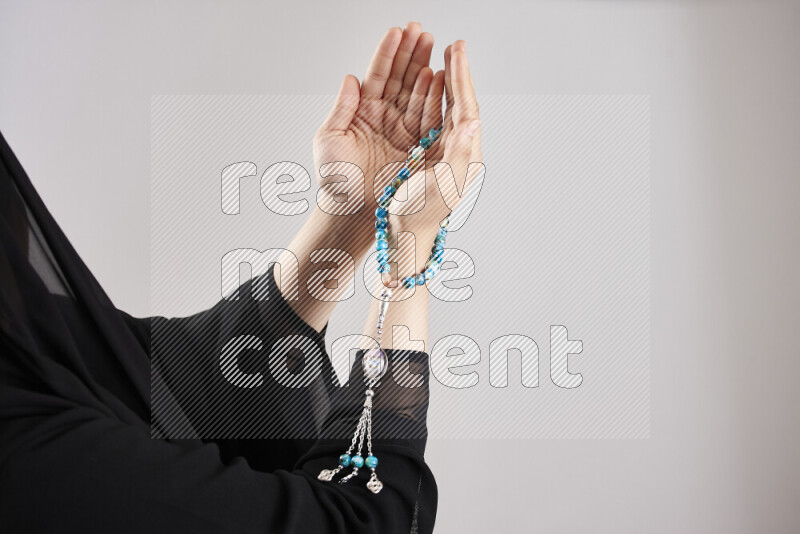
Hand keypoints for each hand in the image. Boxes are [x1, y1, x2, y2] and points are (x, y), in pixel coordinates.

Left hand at [313, 23, 443, 226]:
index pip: (377, 75)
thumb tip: (350, 78)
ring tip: (431, 45)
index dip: (387, 53)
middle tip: (419, 29)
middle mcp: (385, 117)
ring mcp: (403, 129)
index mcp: (363, 111)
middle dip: (410, 52)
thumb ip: (341, 107)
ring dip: (423, 67)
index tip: (397, 32)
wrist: (352, 211)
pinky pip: (427, 116)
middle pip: (400, 78)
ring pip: (415, 92)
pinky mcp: (417, 145)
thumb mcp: (330, 138)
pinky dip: (433, 96)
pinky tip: (438, 76)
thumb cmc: (336, 180)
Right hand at [391, 40, 482, 268]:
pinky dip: (431, 99)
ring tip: (442, 58)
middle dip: (456, 74)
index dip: (461, 78)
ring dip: (444, 82)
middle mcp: (458, 151)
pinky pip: (432, 120)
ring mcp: (444, 153)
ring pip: (446, 108)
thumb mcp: (443, 185)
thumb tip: (473, 122)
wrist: (405, 236)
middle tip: (454, 46)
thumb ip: (461, 154)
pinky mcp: (430, 157)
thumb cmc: (419, 215)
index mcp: (465, 155)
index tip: (456, 52)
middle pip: (459, 103)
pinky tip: (427, 87)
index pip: (466, 107)